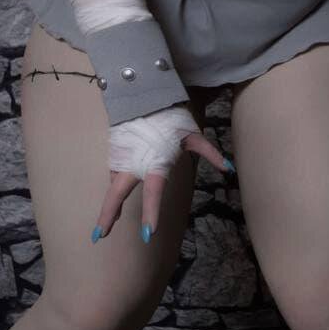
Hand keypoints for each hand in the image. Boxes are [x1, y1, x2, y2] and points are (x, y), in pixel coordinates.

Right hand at [91, 101, 232, 243]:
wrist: (143, 94)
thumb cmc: (169, 117)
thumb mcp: (192, 135)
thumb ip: (210, 153)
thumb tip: (229, 169)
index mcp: (153, 163)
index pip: (153, 192)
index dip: (152, 212)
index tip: (148, 233)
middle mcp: (133, 164)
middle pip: (116, 193)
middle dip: (107, 215)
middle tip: (98, 235)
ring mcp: (120, 158)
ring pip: (115, 183)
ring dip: (113, 200)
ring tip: (112, 217)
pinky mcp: (114, 151)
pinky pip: (116, 171)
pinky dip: (118, 181)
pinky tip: (121, 186)